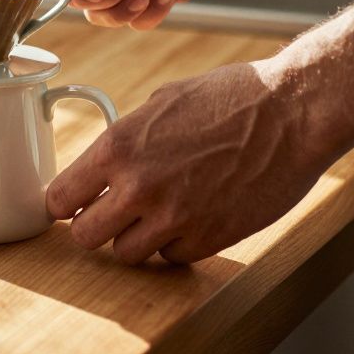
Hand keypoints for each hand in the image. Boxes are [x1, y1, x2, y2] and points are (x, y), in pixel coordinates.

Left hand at [45, 60, 332, 264]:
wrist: (293, 113)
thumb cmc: (232, 97)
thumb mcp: (162, 102)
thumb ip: (127, 138)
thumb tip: (105, 164)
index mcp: (118, 147)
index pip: (60, 198)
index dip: (64, 203)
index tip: (72, 203)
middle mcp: (139, 187)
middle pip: (85, 237)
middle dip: (94, 226)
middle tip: (109, 214)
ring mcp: (174, 218)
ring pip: (126, 254)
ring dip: (134, 238)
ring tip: (154, 213)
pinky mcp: (209, 239)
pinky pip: (172, 256)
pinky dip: (176, 243)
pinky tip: (191, 215)